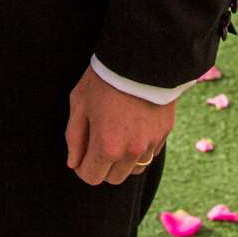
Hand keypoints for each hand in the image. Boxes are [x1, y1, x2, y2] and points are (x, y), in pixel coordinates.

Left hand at [64, 65, 174, 186]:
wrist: (142, 57)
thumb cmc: (104, 78)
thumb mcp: (80, 103)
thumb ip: (74, 137)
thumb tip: (73, 163)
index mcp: (106, 147)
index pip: (91, 177)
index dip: (82, 167)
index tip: (82, 154)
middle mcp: (130, 152)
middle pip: (113, 178)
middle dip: (102, 166)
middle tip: (98, 142)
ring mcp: (150, 144)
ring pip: (134, 169)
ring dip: (123, 160)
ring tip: (117, 135)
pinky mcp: (164, 134)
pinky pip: (149, 153)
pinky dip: (140, 148)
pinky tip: (134, 127)